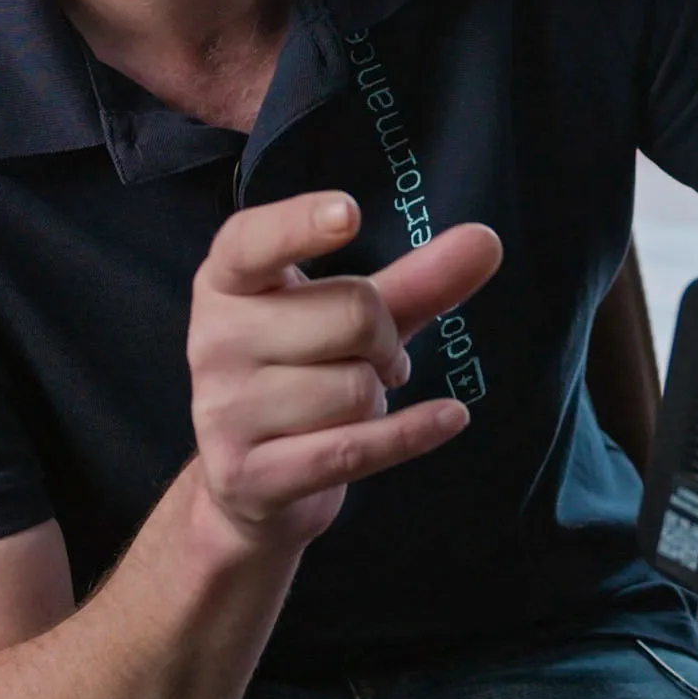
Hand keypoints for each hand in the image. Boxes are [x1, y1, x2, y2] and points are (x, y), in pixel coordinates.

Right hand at [188, 193, 501, 549]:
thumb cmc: (300, 377)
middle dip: (385, 340)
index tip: (349, 213)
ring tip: (350, 404)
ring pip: (355, 389)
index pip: (252, 241)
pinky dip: (412, 432)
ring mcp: (223, 412)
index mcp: (227, 284)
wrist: (248, 484)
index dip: (300, 224)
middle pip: (351, 315)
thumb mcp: (352, 322)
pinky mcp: (247, 475)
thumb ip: (414, 281)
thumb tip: (485, 241)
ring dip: (377, 399)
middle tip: (370, 360)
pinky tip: (449, 418)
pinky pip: (353, 448)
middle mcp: (212, 340)